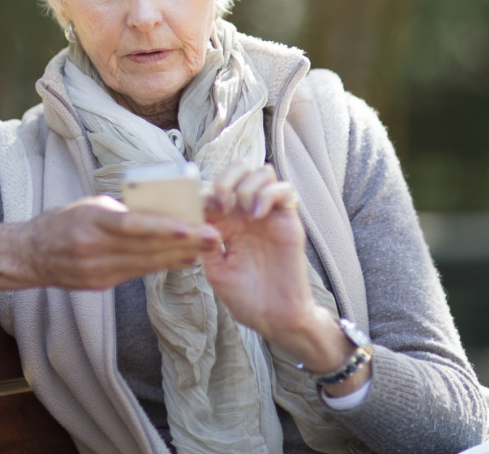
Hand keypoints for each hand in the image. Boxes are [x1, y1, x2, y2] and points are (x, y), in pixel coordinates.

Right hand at [0, 196, 220, 293]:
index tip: (191, 226)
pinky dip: (163, 265)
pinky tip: (185, 260)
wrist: (29, 254)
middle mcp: (93, 249)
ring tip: (208, 248)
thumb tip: (159, 209)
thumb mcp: (89, 205)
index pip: (132, 225)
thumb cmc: (63, 221)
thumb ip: (120, 210)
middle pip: (146, 247)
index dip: (163, 228)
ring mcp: (97, 271)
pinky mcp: (100, 284)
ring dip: (180, 256)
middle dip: (184, 243)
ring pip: (146, 263)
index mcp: (90, 222)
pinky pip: (138, 273)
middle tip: (215, 236)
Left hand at [202, 164, 372, 391]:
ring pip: (262, 172)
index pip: (215, 188)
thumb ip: (206, 243)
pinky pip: (285, 189)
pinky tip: (257, 215)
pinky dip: (269, 193)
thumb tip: (200, 217)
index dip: (206, 192)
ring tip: (245, 214)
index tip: (202, 212)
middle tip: (222, 205)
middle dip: (227, 180)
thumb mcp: (216, 271)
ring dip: (248, 186)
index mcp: (226, 224)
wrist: (275, 317)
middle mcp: (247, 214)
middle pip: (239, 170)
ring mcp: (269, 215)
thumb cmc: (245, 298)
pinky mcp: (288, 221)